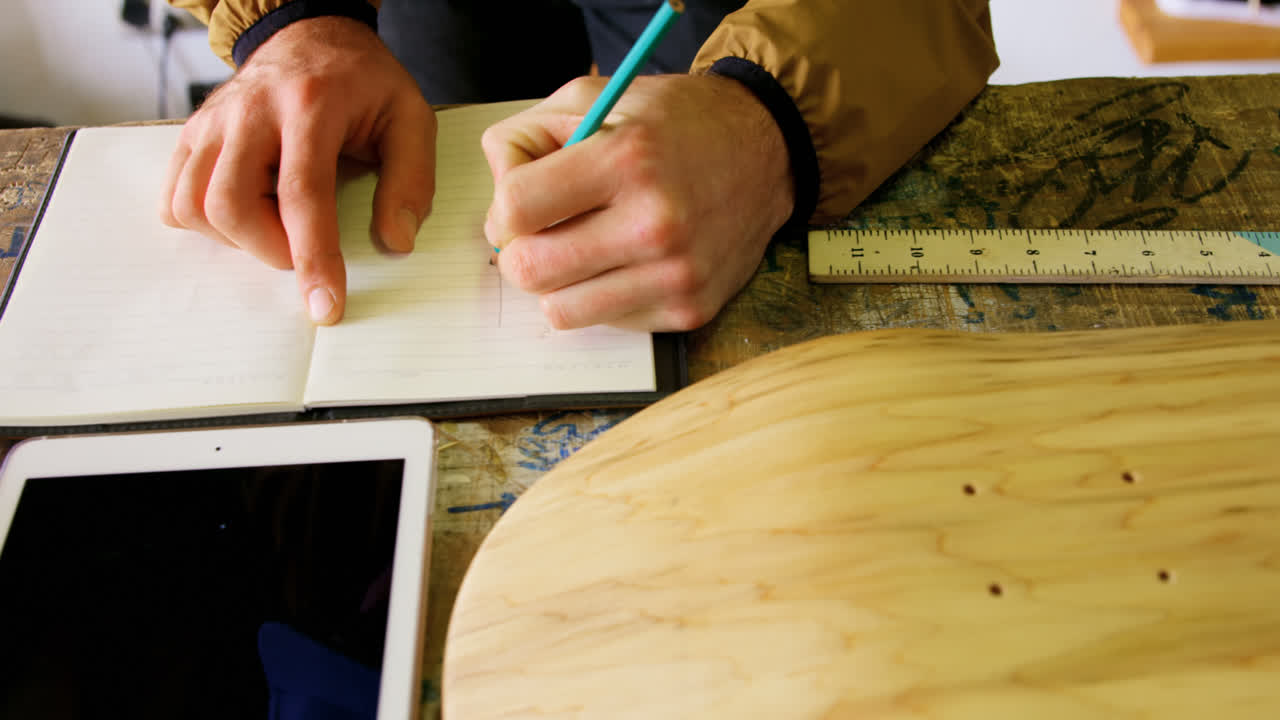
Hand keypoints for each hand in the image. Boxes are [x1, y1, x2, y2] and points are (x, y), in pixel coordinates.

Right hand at [159, 16, 435, 323]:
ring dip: (236, 239)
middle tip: (304, 249)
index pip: (302, 194)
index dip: (313, 258)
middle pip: (230, 204)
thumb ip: (412, 180)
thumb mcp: (411, 117)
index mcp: (310, 105)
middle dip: (270, 250)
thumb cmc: (363, 82)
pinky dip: (204, 223)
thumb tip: (397, 241)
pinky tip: (245, 212)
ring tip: (276, 224)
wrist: (312, 34)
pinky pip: (174, 198)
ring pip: (192, 206)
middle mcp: (250, 111)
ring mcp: (213, 121)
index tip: (325, 306)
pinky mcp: (192, 133)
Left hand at [482, 74, 793, 330]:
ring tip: (584, 249)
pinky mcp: (690, 310)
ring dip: (559, 284)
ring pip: (560, 311)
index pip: (514, 210)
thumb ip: (525, 139)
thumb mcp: (594, 98)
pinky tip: (627, 263)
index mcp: (626, 159)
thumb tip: (494, 209)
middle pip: (529, 271)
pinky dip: (603, 297)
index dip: (502, 209)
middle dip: (521, 252)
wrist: (765, 153)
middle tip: (542, 233)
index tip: (520, 205)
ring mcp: (675, 274)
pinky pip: (607, 323)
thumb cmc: (672, 124)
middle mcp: (655, 223)